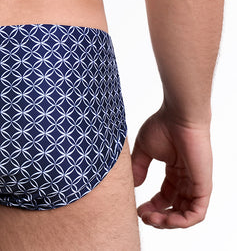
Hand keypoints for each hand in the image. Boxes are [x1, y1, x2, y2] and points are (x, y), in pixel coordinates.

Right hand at [131, 105, 211, 228]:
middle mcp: (187, 179)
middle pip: (175, 207)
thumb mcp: (144, 149)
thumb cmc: (163, 126)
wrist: (179, 116)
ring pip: (186, 214)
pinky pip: (197, 213)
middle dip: (158, 217)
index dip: (152, 206)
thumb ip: (139, 167)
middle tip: (144, 217)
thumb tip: (134, 186)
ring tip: (152, 220)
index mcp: (175, 170)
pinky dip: (182, 221)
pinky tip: (167, 219)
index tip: (137, 209)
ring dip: (168, 222)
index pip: (166, 196)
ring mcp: (196, 183)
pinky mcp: (203, 186)